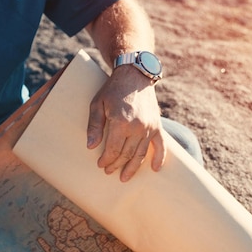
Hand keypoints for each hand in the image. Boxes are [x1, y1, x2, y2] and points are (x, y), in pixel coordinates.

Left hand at [87, 65, 165, 181]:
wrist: (135, 75)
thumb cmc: (112, 89)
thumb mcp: (97, 104)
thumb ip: (94, 126)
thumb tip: (90, 147)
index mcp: (121, 122)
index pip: (113, 149)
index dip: (106, 159)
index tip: (100, 164)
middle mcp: (137, 127)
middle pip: (127, 154)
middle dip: (116, 165)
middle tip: (108, 171)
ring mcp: (149, 127)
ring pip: (141, 153)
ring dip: (133, 167)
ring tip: (125, 177)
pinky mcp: (157, 125)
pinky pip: (161, 145)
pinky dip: (159, 158)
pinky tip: (155, 169)